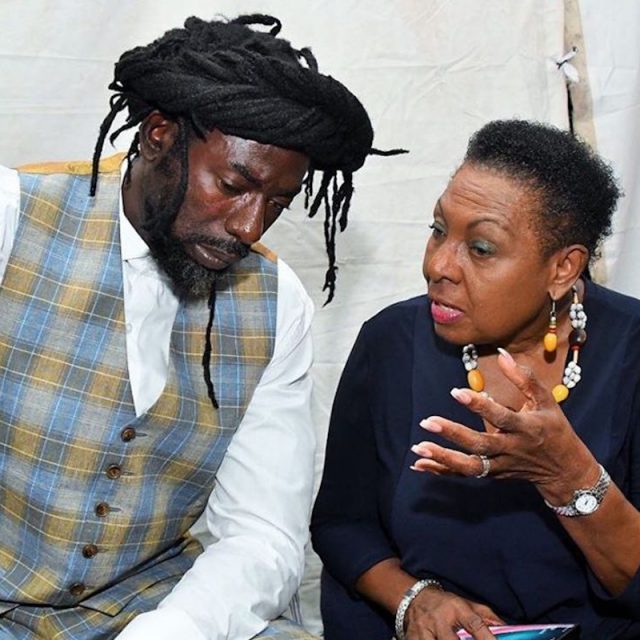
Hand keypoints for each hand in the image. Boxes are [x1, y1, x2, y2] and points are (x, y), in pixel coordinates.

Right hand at [404, 586, 502, 638]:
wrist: (414, 597)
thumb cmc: (446, 604)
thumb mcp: (467, 604)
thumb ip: (487, 617)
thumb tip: (507, 630)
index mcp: (455, 608)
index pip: (474, 624)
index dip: (487, 638)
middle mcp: (438, 618)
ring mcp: (423, 629)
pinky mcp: (412, 637)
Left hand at [410, 349, 598, 503]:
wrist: (565, 470)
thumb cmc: (553, 428)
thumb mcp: (546, 400)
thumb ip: (524, 377)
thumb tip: (502, 353)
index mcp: (526, 428)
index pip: (500, 418)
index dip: (478, 406)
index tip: (455, 392)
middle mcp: (511, 449)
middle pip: (480, 445)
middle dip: (453, 434)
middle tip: (427, 422)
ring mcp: (501, 465)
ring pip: (470, 466)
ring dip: (443, 458)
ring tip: (418, 447)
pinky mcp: (493, 475)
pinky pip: (465, 474)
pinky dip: (442, 471)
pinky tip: (419, 464)